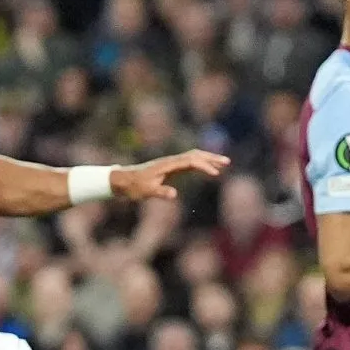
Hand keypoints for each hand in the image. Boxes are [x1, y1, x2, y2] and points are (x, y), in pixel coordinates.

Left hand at [114, 150, 230, 202]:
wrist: (122, 180)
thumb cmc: (134, 187)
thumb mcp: (146, 192)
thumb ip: (160, 192)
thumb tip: (174, 194)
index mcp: (167, 165)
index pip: (190, 161)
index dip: (203, 166)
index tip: (215, 174)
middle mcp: (171, 161)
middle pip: (195, 155)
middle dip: (211, 157)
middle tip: (227, 162)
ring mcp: (171, 164)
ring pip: (193, 157)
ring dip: (208, 159)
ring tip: (223, 164)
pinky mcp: (170, 168)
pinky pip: (189, 163)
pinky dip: (201, 164)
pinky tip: (208, 169)